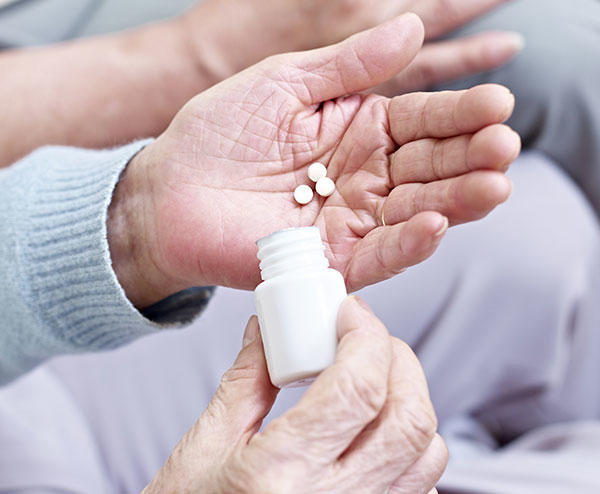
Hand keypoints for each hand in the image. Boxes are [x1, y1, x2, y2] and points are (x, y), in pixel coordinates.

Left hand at [108, 14, 519, 307]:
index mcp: (358, 131)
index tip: (497, 101)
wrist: (169, 191)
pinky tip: (437, 224)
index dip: (458, 113)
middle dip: (469, 157)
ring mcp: (349, 222)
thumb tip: (411, 26)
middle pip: (428, 168)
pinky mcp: (328, 261)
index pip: (420, 121)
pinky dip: (406, 242)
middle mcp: (363, 178)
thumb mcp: (283, 83)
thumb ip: (346, 65)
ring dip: (456, 200)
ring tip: (494, 183)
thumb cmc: (219, 134)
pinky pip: (376, 254)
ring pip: (414, 212)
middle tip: (504, 144)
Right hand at [143, 296, 447, 493]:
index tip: (349, 312)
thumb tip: (266, 331)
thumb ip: (246, 382)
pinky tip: (376, 433)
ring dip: (411, 401)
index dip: (364, 336)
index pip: (356, 389)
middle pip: (409, 416)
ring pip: (429, 453)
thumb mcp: (205, 448)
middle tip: (366, 339)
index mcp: (282, 474)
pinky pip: (422, 488)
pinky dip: (414, 448)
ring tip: (375, 382)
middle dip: (398, 360)